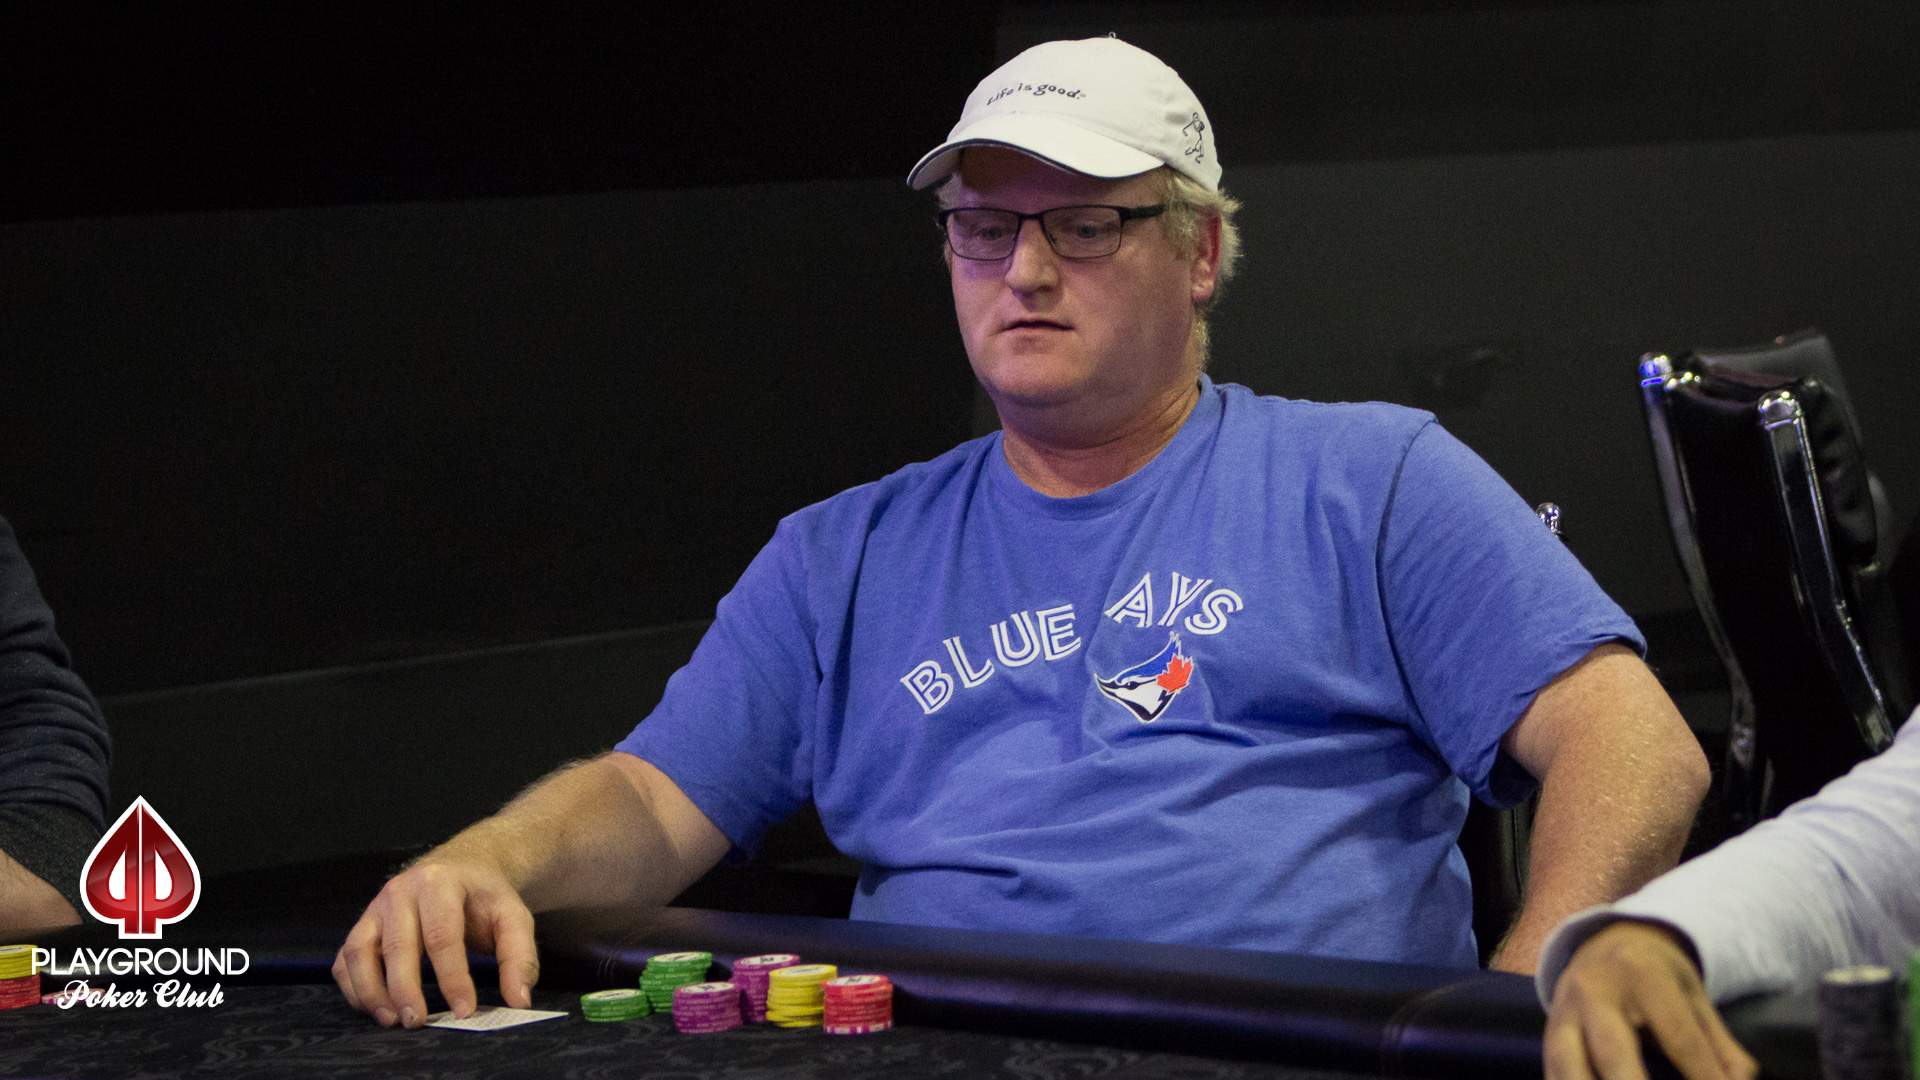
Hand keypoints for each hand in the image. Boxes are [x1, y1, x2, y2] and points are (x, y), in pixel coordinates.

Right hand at [332, 855, 539, 1027]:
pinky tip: (376, 1008)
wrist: (460, 867)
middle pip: (397, 945)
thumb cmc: (483, 897)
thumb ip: (519, 957)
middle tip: (418, 1022)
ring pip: (360, 951)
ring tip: (392, 1020)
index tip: (465, 1011)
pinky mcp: (362, 926)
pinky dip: (354, 987)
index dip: (452, 977)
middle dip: (405, 989)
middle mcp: (401, 892)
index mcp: (440, 884)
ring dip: (371, 991)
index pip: (443, 936)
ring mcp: (376, 908)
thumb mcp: (513, 916)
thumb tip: (519, 1000)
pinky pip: (346, 959)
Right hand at [1544, 920, 1757, 1079]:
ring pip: (1567, 1063)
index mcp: (1642, 975)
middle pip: (1613, 1050)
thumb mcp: (1694, 998)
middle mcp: (1596, 990)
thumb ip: (1720, 1046)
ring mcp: (1564, 1011)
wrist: (1604, 941)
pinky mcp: (1549, 1030)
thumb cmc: (1657, 977)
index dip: (1703, 1076)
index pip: (1678, 1036)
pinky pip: (1552, 1069)